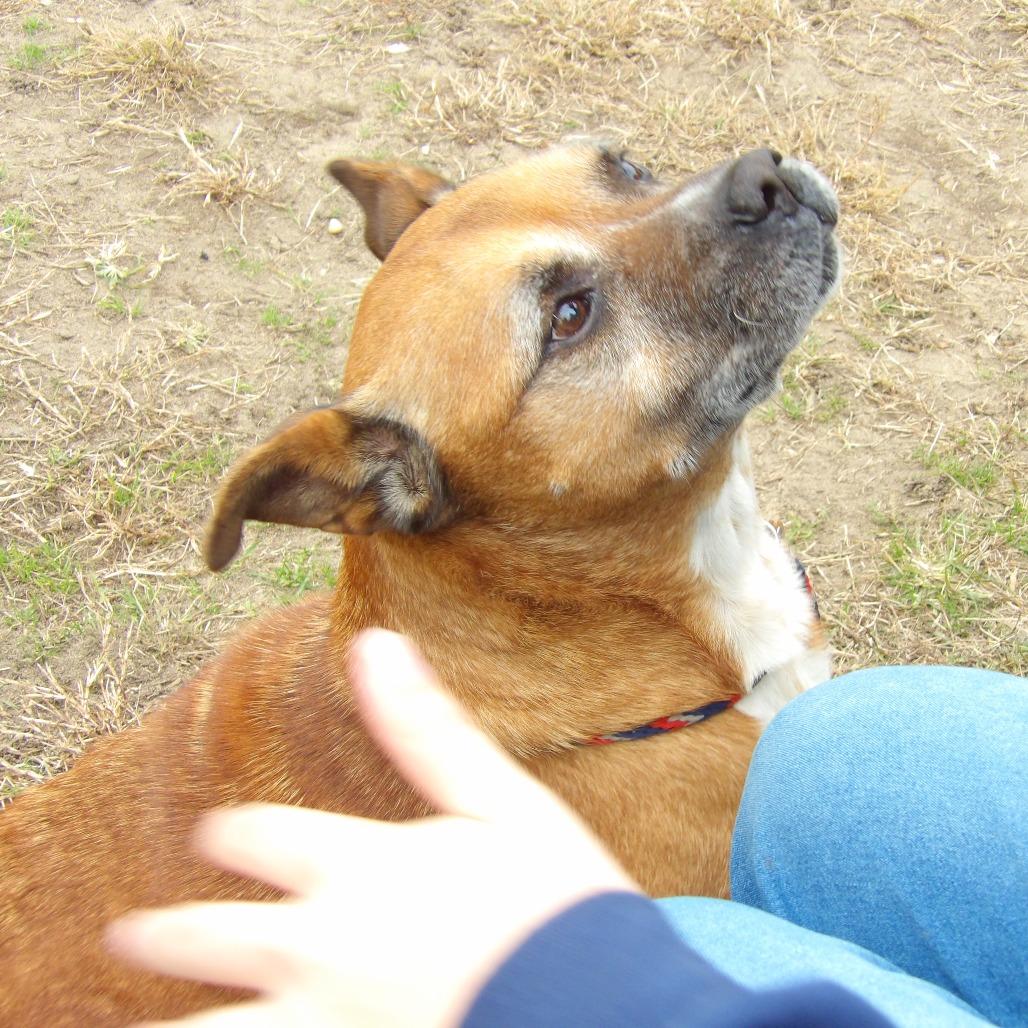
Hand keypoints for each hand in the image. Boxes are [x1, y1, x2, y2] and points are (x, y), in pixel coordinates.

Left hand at [108, 629, 637, 1025]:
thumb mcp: (498, 800)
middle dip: (161, 934)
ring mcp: (318, 1021)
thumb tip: (376, 642)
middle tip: (125, 937)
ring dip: (169, 1021)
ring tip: (131, 1018)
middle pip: (205, 937)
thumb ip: (426, 727)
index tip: (212, 835)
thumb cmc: (553, 906)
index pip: (255, 836)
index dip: (230, 833)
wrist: (597, 1010)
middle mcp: (315, 946)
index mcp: (351, 867)